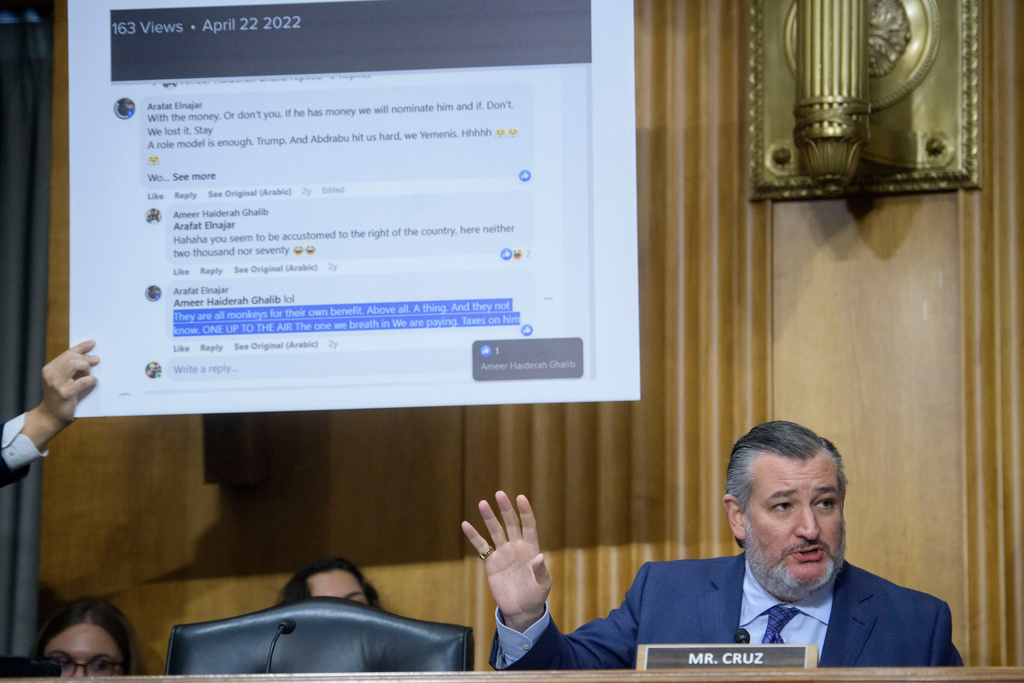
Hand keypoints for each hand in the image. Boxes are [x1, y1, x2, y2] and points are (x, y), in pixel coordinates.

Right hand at [22, 340, 99, 449]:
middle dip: (86, 357)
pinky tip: (93, 381)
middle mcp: (50, 374)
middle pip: (71, 357)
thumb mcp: (64, 380)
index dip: (81, 347)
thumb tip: (90, 356)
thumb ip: (72, 369)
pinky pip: (82, 381)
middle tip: (96, 360)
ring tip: (89, 374)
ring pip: (74, 365)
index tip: (92, 342)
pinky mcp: (65, 393)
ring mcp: (56, 384)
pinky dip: (91, 380)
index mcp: (49, 369)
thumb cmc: (62, 397)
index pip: (67, 353)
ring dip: (86, 367)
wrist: (51, 416)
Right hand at [462, 491, 551, 631]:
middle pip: (510, 524)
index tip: (520, 498)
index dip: (525, 512)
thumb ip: (540, 571)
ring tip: (482, 503)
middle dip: (505, 509)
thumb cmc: (536, 596)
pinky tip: (465, 525)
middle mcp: (517, 547)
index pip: (528, 526)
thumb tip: (539, 557)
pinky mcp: (492, 563)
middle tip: (499, 494)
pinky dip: (474, 536)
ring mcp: (503, 553)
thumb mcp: (542, 585)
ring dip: (489, 518)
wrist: (521, 610)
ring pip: (495, 531)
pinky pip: (482, 547)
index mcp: (531, 549)